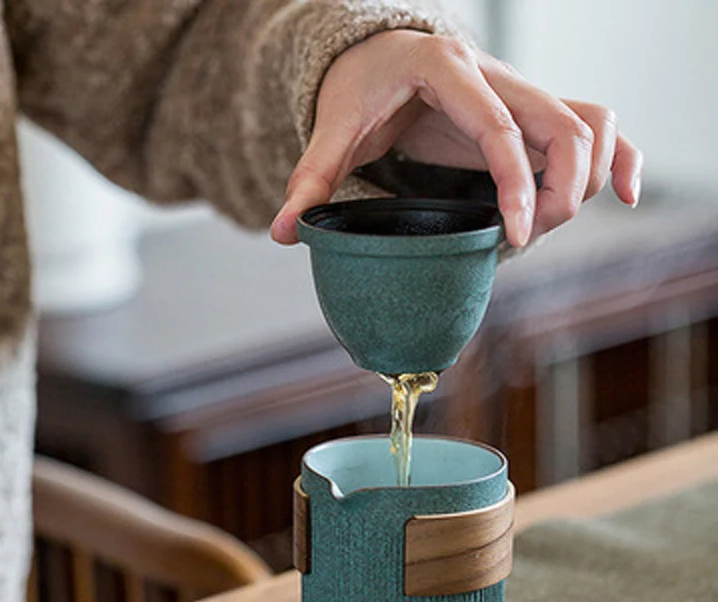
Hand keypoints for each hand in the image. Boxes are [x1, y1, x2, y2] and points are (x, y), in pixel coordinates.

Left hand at [271, 30, 642, 247]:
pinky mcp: (528, 111)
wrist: (377, 54)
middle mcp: (495, 75)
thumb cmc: (359, 88)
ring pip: (589, 122)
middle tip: (528, 237)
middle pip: (564, 123)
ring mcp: (519, 90)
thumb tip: (287, 232)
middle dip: (561, 188)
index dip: (515, 185)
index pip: (499, 128)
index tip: (516, 237)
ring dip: (590, 176)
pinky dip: (619, 157)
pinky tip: (623, 195)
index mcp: (447, 72)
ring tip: (550, 223)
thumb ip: (311, 178)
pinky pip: (592, 124)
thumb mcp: (333, 128)